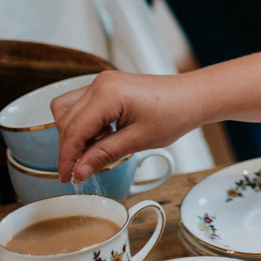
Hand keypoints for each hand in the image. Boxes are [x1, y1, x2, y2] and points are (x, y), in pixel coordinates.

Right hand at [52, 71, 200, 183]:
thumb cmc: (175, 113)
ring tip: (92, 153)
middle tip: (77, 172)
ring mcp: (103, 82)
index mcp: (107, 95)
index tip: (67, 178)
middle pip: (66, 121)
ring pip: (68, 111)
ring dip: (74, 134)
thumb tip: (79, 171)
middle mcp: (100, 84)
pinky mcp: (108, 86)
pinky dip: (84, 124)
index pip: (74, 131)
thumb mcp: (138, 140)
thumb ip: (104, 155)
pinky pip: (82, 105)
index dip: (67, 158)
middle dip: (69, 148)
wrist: (193, 97)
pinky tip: (101, 137)